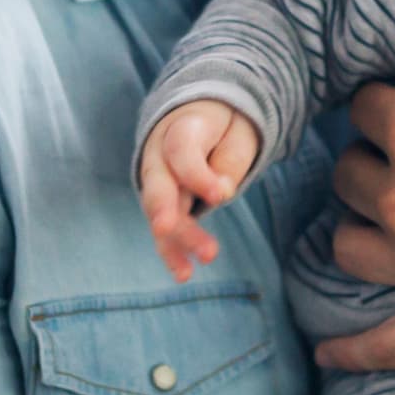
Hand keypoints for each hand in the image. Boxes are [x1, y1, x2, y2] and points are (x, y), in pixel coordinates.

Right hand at [136, 100, 261, 280]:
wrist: (204, 120)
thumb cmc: (224, 126)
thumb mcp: (236, 133)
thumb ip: (228, 160)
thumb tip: (223, 192)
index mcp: (180, 129)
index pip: (180, 151)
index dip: (196, 174)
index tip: (220, 195)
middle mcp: (159, 156)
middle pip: (159, 185)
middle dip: (162, 208)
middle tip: (167, 228)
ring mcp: (158, 183)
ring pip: (161, 213)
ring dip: (177, 238)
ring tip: (205, 256)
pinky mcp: (163, 207)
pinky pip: (165, 231)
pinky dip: (172, 252)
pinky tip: (184, 273)